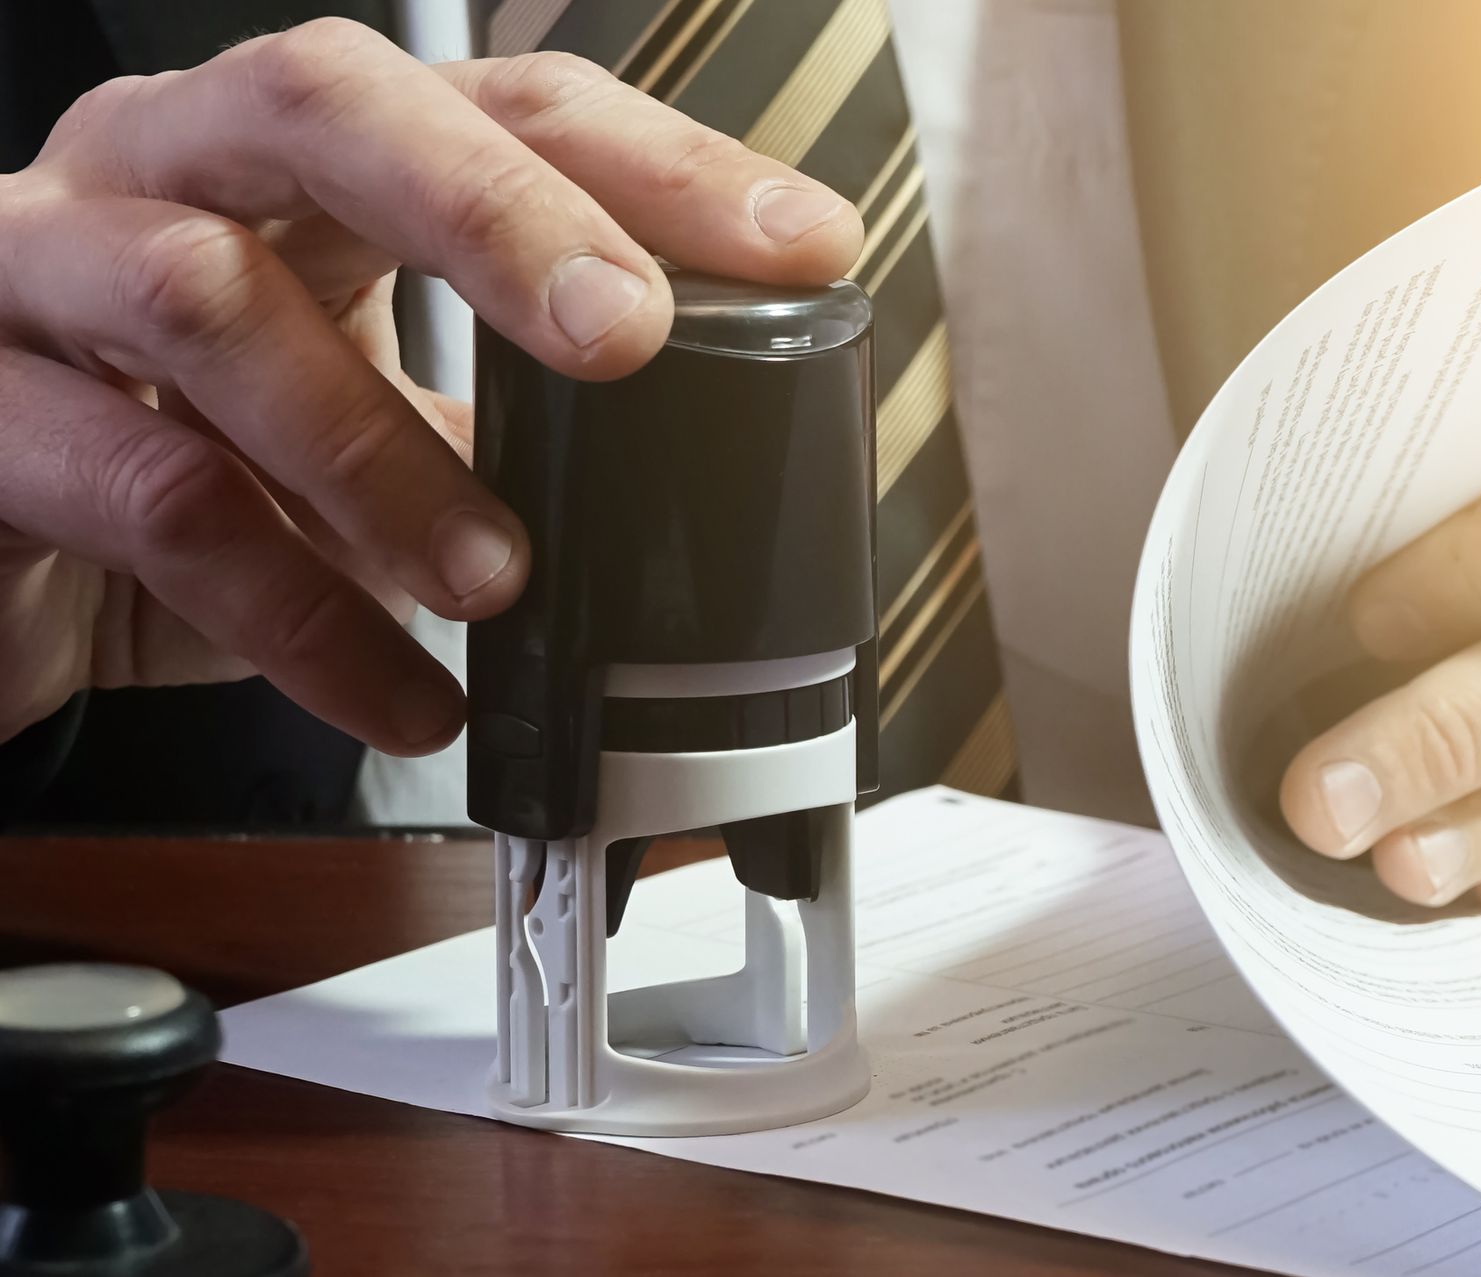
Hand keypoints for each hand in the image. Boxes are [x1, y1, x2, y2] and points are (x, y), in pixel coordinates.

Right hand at [0, 19, 860, 753]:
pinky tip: (400, 695)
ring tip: (497, 579)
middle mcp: (163, 168)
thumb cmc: (177, 454)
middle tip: (629, 336)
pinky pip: (144, 497)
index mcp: (294, 158)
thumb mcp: (354, 419)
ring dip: (382, 452)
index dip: (658, 165)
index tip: (800, 245)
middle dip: (499, 216)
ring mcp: (40, 269)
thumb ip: (488, 426)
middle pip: (330, 107)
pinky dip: (298, 613)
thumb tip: (681, 481)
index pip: (497, 102)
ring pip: (207, 298)